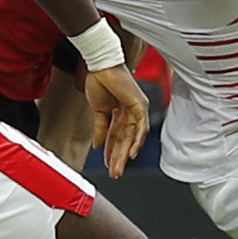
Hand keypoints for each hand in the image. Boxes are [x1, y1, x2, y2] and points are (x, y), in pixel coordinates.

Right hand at [85, 61, 149, 177]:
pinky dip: (137, 140)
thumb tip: (96, 145)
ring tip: (119, 168)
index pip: (117, 137)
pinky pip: (141, 126)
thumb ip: (99, 128)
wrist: (99, 65)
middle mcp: (132, 111)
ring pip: (133, 137)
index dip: (111, 151)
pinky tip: (132, 153)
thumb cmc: (99, 80)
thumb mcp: (98, 110)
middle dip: (118, 158)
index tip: (108, 165)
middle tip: (115, 173)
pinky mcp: (140, 104)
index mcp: (121, 112)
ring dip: (125, 154)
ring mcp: (137, 108)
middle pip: (126, 140)